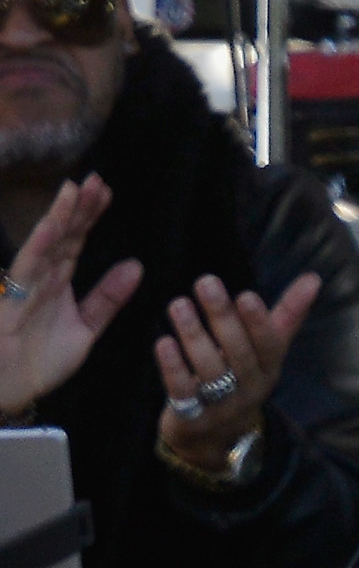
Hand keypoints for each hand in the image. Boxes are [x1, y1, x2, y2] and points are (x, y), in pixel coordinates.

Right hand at [0, 176, 142, 415]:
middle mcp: (42, 277)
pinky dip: (39, 247)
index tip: (106, 191)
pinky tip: (50, 226)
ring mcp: (26, 285)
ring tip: (74, 190)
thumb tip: (135, 266)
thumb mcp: (87, 327)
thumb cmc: (42, 358)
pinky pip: (27, 269)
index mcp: (59, 280)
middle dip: (79, 208)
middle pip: (64, 236)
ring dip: (60, 218)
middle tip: (97, 180)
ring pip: (47, 245)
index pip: (78, 241)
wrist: (13, 387)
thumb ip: (108, 298)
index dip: (91, 216)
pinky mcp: (13, 299)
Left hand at [154, 269, 319, 469]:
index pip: (269, 345)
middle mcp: (249, 388)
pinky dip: (173, 367)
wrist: (216, 437)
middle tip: (205, 282)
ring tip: (178, 304)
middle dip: (222, 317)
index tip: (245, 294)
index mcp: (268, 369)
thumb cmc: (241, 379)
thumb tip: (313, 278)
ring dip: (193, 335)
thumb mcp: (266, 352)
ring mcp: (221, 405)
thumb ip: (287, 314)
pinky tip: (163, 342)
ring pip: (210, 370)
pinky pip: (183, 391)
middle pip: (238, 353)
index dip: (258, 322)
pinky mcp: (192, 416)